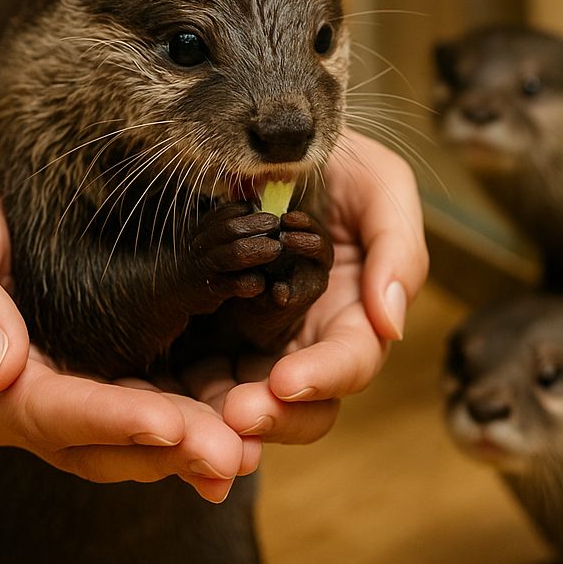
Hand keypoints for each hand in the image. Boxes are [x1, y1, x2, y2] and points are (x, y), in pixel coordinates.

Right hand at [0, 151, 258, 501]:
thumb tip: (1, 372)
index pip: (45, 412)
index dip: (108, 421)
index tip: (167, 425)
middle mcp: (17, 405)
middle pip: (94, 445)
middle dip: (164, 452)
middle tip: (231, 456)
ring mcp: (59, 399)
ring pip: (124, 444)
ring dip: (184, 452)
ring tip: (245, 453)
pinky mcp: (96, 381)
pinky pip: (141, 417)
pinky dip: (187, 430)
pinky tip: (239, 434)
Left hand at [216, 131, 427, 442]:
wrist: (264, 139)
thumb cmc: (335, 161)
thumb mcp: (381, 188)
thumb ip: (398, 250)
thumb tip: (392, 323)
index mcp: (355, 313)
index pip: (350, 360)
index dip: (324, 375)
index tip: (286, 381)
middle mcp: (309, 339)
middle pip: (302, 403)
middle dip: (274, 417)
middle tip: (236, 416)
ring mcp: (257, 341)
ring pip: (248, 402)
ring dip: (226, 420)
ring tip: (199, 424)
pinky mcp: (211, 334)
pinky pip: (199, 377)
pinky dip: (186, 399)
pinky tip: (165, 405)